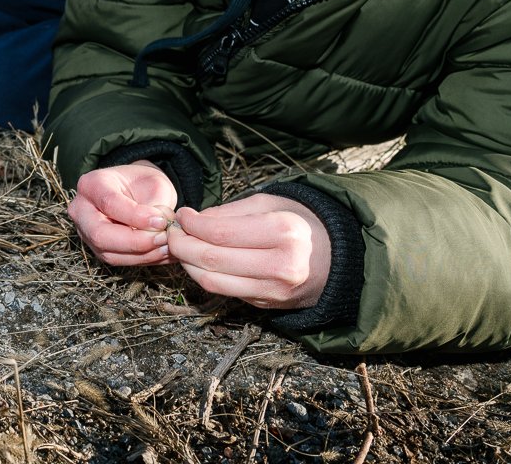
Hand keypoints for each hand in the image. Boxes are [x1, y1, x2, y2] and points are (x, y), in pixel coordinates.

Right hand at [67, 162, 177, 266]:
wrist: (137, 191)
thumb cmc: (143, 183)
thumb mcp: (154, 183)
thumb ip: (156, 204)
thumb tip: (157, 228)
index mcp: (91, 185)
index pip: (109, 203)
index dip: (136, 216)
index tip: (161, 221)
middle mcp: (81, 210)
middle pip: (100, 235)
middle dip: (135, 242)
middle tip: (163, 237)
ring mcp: (86, 232)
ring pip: (109, 253)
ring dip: (142, 254)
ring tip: (167, 246)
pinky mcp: (98, 249)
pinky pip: (118, 260)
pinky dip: (143, 260)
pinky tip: (162, 253)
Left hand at [167, 194, 330, 309]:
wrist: (338, 259)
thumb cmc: (301, 224)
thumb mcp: (270, 204)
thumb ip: (230, 212)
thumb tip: (192, 220)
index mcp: (282, 233)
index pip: (220, 233)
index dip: (192, 225)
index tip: (182, 216)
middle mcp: (279, 266)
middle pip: (211, 260)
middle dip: (182, 246)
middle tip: (172, 233)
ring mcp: (273, 290)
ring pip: (212, 282)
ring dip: (188, 264)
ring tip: (182, 247)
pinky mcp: (267, 306)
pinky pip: (226, 292)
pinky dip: (205, 276)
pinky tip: (199, 261)